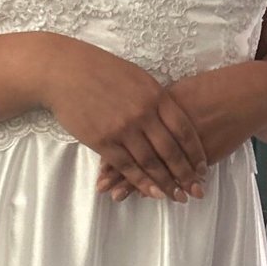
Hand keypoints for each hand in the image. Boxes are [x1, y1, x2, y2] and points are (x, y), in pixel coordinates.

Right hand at [46, 40, 208, 201]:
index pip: (184, 130)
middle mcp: (143, 114)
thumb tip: (171, 112)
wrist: (63, 71)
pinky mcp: (103, 141)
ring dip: (167, 183)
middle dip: (187, 174)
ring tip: (179, 197)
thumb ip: (155, 97)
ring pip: (151, 163)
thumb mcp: (137, 76)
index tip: (203, 167)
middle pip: (171, 151)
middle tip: (197, 191)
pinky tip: (153, 193)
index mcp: (155, 96)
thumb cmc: (100, 68)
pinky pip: (127, 167)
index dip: (195, 152)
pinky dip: (142, 182)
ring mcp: (123, 129)